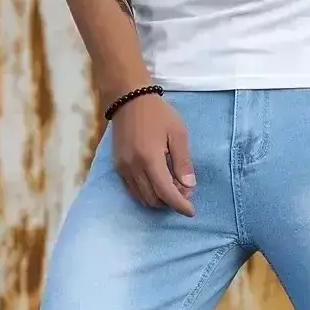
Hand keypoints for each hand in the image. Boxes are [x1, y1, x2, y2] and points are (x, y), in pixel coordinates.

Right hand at [111, 93, 195, 215]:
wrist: (128, 97)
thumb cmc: (157, 113)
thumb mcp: (178, 134)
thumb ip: (183, 162)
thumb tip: (189, 186)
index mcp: (150, 160)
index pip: (166, 193)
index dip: (180, 205)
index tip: (191, 212)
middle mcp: (134, 168)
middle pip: (154, 200)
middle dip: (170, 202)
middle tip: (183, 191)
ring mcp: (123, 168)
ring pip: (142, 197)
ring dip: (159, 199)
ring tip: (172, 186)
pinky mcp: (118, 166)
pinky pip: (133, 190)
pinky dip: (147, 193)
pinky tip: (157, 183)